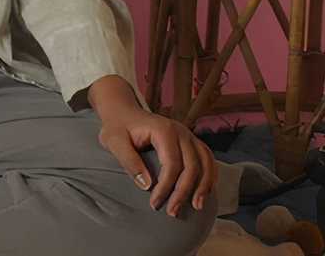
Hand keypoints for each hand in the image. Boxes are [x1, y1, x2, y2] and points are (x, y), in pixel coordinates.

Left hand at [88, 77, 216, 214]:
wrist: (124, 112)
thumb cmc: (118, 128)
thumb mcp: (114, 142)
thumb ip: (129, 161)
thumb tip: (147, 185)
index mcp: (163, 130)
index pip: (172, 163)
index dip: (166, 187)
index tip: (154, 204)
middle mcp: (181, 132)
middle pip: (192, 165)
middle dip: (184, 192)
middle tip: (173, 212)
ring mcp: (188, 135)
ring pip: (205, 162)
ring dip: (203, 185)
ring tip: (197, 206)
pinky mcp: (191, 141)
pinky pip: (207, 158)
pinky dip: (210, 175)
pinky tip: (207, 191)